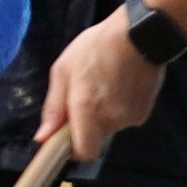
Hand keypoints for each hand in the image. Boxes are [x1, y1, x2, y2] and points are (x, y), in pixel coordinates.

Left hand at [42, 13, 161, 154]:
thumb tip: (43, 137)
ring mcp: (130, 117)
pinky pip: (124, 119)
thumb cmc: (96, 47)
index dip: (73, 149)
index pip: (84, 152)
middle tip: (85, 96)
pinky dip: (119, 108)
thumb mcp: (63, 70)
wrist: (139, 34)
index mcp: (86, 109)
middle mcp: (110, 118)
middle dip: (87, 125)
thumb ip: (53, 107)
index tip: (66, 136)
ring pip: (110, 128)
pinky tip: (120, 85)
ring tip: (104, 84)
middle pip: (95, 139)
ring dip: (103, 115)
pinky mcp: (144, 112)